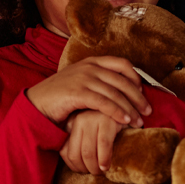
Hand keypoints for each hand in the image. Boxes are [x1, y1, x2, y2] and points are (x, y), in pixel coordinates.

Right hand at [26, 57, 152, 127]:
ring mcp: (83, 78)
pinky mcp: (77, 92)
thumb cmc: (60, 97)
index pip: (122, 64)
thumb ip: (99, 82)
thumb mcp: (81, 83)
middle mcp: (89, 67)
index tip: (143, 93)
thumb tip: (122, 93)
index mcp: (92, 61)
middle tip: (147, 111)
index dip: (136, 78)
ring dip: (130, 109)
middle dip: (138, 97)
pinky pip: (104, 103)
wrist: (36, 104)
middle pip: (123, 80)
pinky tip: (124, 121)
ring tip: (138, 122)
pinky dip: (117, 112)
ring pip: (116, 93)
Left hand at [61, 110, 121, 174]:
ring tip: (102, 172)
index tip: (84, 172)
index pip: (65, 152)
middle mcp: (79, 119)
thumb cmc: (109, 128)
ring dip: (94, 168)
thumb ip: (80, 145)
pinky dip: (104, 159)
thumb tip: (75, 166)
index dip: (74, 166)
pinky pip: (103, 145)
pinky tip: (106, 166)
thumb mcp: (90, 134)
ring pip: (87, 152)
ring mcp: (92, 119)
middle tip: (95, 174)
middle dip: (85, 169)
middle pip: (75, 154)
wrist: (128, 113)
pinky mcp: (107, 120)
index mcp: (71, 124)